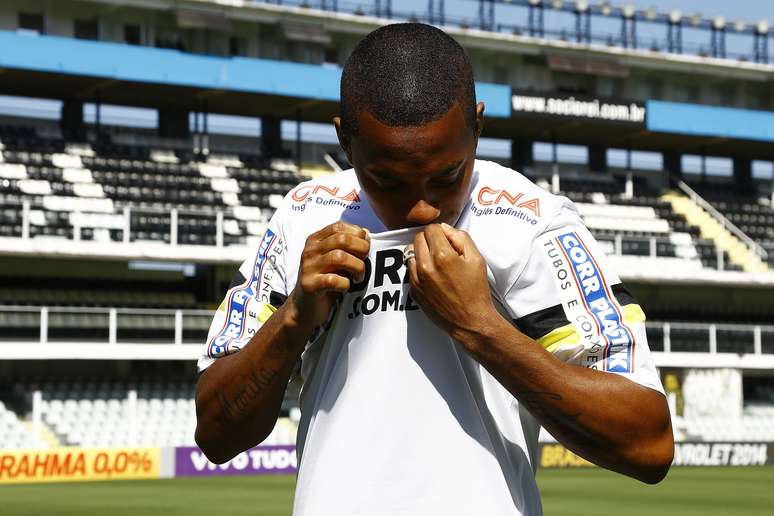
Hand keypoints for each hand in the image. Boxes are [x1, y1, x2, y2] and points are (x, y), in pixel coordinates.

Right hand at [288, 222, 369, 328]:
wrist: (304, 307)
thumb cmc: (325, 281)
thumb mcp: (335, 260)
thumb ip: (348, 246)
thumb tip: (366, 234)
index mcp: (315, 240)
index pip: (338, 226)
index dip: (357, 233)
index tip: (365, 246)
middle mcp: (310, 251)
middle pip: (341, 239)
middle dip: (361, 249)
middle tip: (365, 261)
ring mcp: (308, 267)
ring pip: (339, 257)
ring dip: (356, 267)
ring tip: (359, 276)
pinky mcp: (309, 285)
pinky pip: (333, 280)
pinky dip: (345, 283)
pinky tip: (346, 287)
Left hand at [406, 223, 496, 341]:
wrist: (470, 321)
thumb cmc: (476, 290)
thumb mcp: (477, 259)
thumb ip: (461, 238)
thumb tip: (445, 228)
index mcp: (442, 255)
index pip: (431, 229)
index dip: (441, 232)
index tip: (447, 240)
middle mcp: (425, 266)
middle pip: (418, 238)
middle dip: (430, 240)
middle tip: (442, 250)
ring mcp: (417, 279)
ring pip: (411, 253)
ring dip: (421, 253)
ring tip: (436, 263)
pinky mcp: (413, 291)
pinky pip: (410, 270)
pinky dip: (418, 268)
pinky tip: (433, 276)